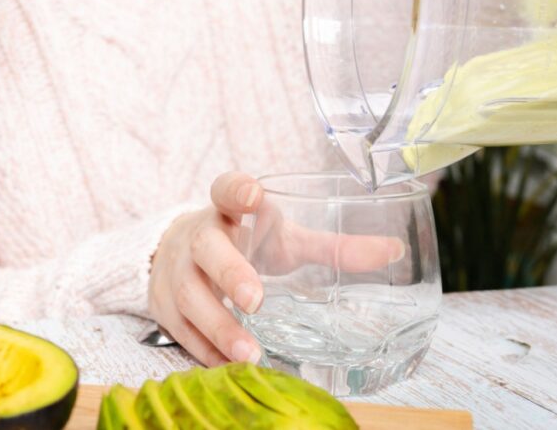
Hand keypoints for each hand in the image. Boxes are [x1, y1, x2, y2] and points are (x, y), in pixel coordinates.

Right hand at [147, 172, 407, 367]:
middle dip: (229, 272)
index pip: (226, 189)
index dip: (237, 191)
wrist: (175, 252)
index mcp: (226, 210)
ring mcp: (174, 272)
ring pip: (189, 298)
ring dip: (219, 327)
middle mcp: (195, 236)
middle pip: (205, 248)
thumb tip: (393, 251)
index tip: (252, 195)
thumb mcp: (284, 238)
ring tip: (250, 353)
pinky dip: (206, 350)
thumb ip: (331, 246)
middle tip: (256, 299)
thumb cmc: (243, 243)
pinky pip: (181, 331)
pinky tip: (229, 366)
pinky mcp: (163, 305)